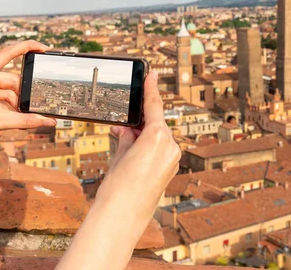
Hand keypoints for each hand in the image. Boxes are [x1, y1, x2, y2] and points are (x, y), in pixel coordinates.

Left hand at [0, 40, 56, 157]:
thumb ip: (26, 121)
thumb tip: (49, 123)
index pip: (8, 53)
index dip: (28, 48)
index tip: (43, 48)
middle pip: (9, 78)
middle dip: (22, 93)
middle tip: (33, 107)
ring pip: (3, 89)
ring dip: (14, 103)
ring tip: (22, 119)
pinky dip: (5, 106)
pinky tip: (12, 118)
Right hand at [98, 69, 180, 230]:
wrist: (122, 217)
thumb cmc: (118, 187)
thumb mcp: (120, 154)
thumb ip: (128, 136)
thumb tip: (127, 129)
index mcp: (158, 137)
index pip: (154, 106)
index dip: (151, 88)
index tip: (152, 74)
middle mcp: (170, 146)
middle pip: (155, 122)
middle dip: (140, 120)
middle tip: (122, 118)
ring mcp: (173, 159)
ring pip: (158, 137)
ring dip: (142, 135)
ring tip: (123, 141)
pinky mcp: (171, 170)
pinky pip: (160, 150)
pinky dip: (147, 147)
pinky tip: (132, 152)